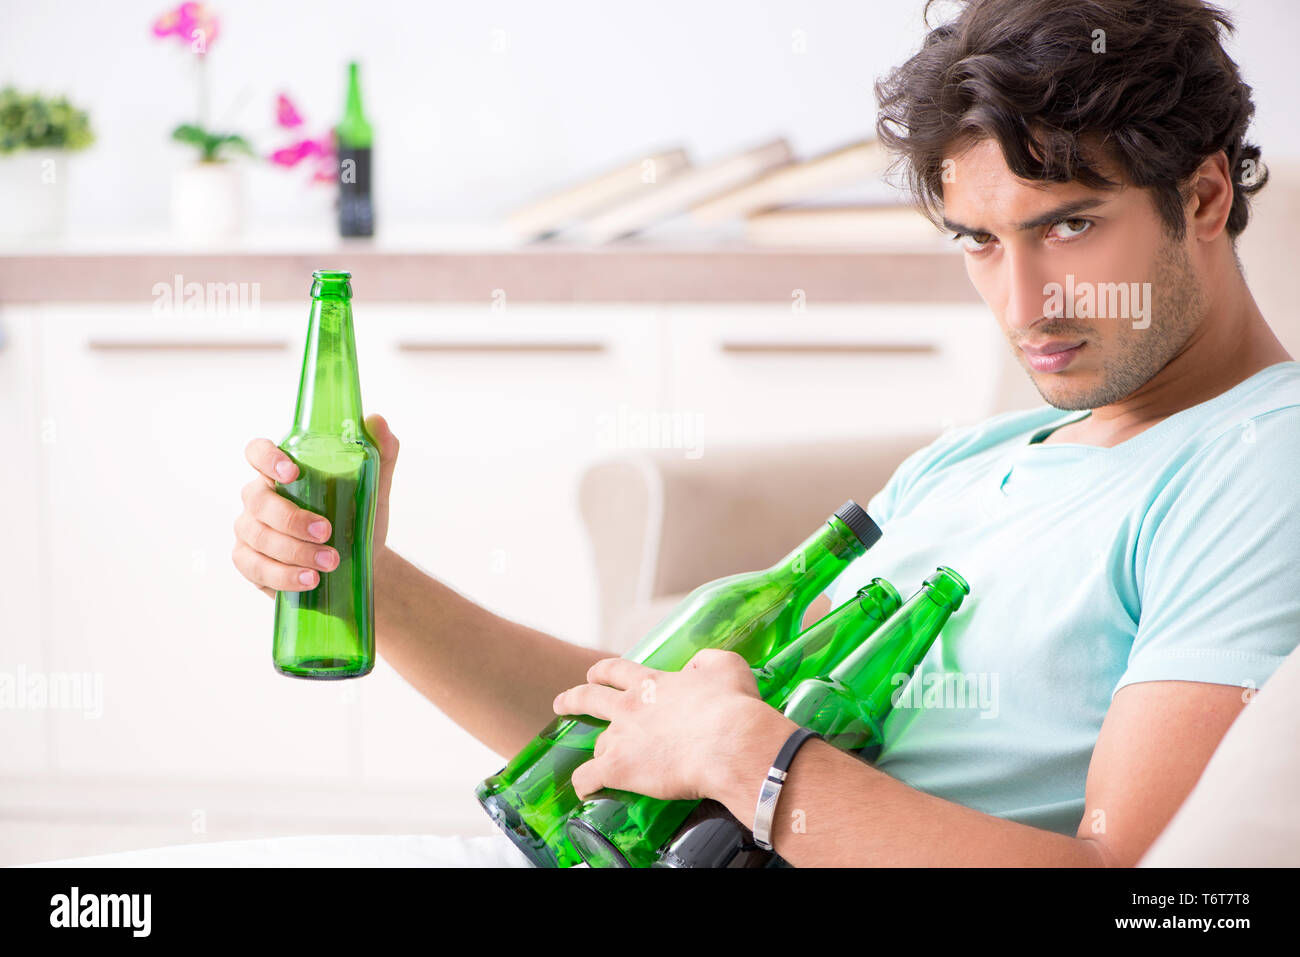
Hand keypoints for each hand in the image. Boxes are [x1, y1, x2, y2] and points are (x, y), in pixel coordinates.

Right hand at [231, 412, 399, 597]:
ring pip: (258, 537)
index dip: (266, 459)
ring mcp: (250, 530)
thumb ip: (380, 452)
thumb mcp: (375, 485)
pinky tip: (309, 580)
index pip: (257, 452)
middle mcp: (259, 498)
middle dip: (292, 518)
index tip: (291, 472)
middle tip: (326, 531)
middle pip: (259, 501)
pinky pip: (255, 568)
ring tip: (330, 561)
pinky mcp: (250, 562)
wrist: (362, 562)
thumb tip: (376, 419)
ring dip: (294, 551)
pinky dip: (284, 576)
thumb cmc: (359, 517)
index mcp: (281, 472)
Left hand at [554, 648, 793, 801]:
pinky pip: (589, 778)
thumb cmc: (733, 706)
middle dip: (573, 699)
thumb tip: (696, 666)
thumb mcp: (725, 667)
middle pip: (589, 698)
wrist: (730, 744)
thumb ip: (706, 661)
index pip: (618, 671)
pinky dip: (584, 784)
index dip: (603, 672)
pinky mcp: (619, 769)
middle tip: (562, 703)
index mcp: (653, 684)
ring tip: (601, 763)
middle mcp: (630, 707)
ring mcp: (622, 738)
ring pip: (598, 745)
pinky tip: (585, 790)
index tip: (594, 674)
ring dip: (600, 752)